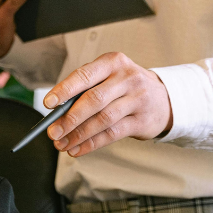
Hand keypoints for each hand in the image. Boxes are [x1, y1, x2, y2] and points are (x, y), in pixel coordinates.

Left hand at [43, 52, 173, 156]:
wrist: (163, 98)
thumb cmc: (124, 87)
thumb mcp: (108, 78)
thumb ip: (84, 90)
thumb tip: (56, 113)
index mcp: (113, 62)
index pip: (85, 75)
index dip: (65, 90)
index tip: (48, 104)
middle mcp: (127, 78)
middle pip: (93, 100)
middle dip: (69, 118)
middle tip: (52, 132)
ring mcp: (137, 99)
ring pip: (102, 120)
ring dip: (78, 135)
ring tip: (61, 144)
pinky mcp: (142, 121)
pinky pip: (112, 134)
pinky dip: (91, 144)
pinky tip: (77, 149)